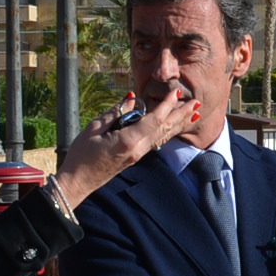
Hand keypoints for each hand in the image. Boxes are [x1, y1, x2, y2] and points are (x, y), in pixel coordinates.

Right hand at [55, 87, 203, 209]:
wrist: (78, 182)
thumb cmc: (81, 155)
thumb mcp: (95, 128)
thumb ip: (116, 113)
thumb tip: (133, 100)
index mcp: (129, 140)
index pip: (154, 119)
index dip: (167, 105)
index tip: (177, 93)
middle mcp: (139, 149)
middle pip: (165, 129)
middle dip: (181, 115)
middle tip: (197, 103)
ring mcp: (139, 155)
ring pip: (163, 136)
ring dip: (178, 123)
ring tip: (193, 113)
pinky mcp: (136, 157)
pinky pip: (156, 141)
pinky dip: (167, 131)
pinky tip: (173, 126)